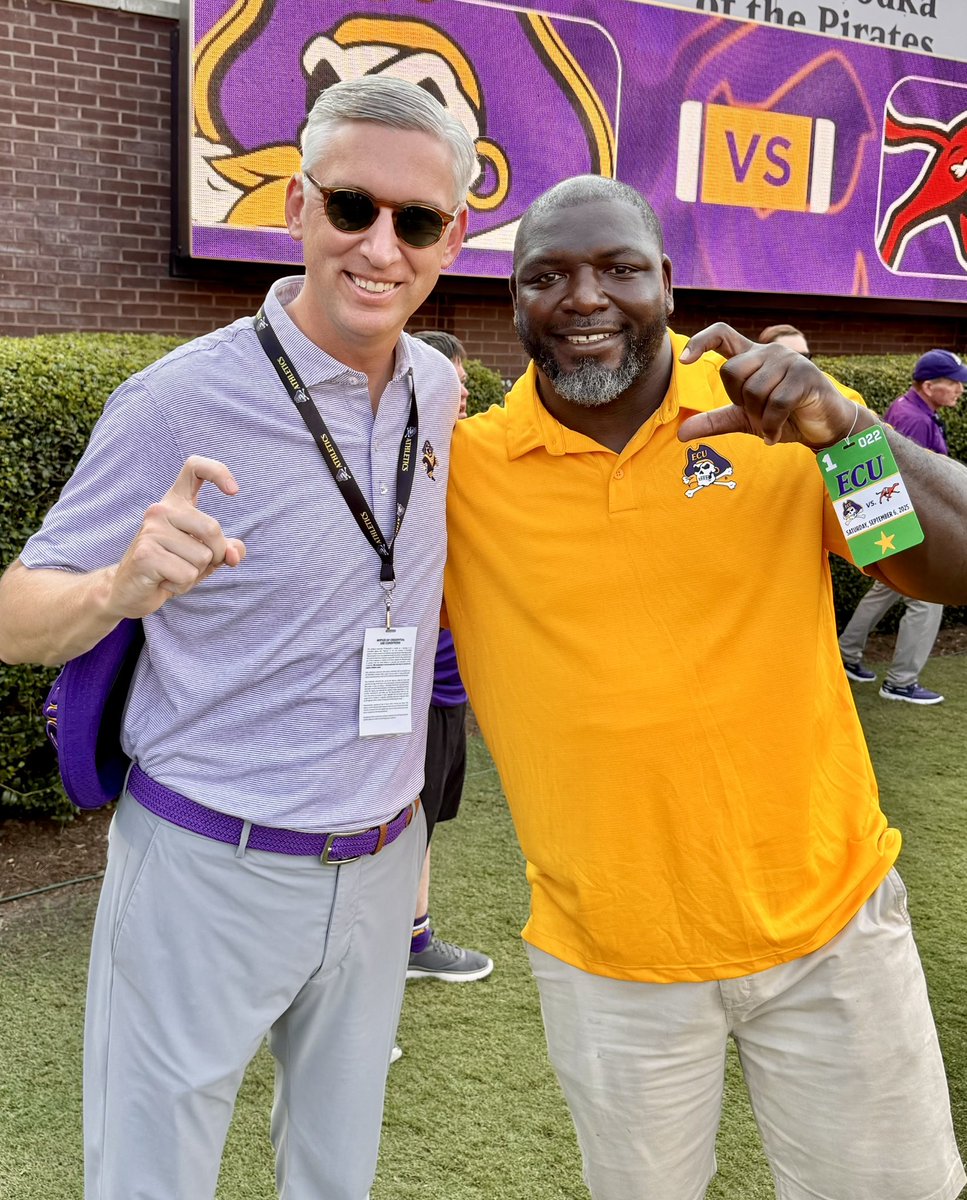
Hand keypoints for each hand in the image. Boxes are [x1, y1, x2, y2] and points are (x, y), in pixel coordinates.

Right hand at [109, 456, 245, 617]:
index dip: (218, 472)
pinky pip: (186, 575)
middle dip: (216, 555)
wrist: (130, 591)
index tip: (234, 491)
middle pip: (212, 529)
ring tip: (173, 572)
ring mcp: (150, 530)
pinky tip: (164, 581)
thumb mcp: (205, 557)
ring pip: (202, 558)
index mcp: (175, 503)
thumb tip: (234, 554)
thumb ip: (226, 550)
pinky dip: (182, 586)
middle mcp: (161, 510)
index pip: (194, 468)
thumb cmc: (172, 568)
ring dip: (195, 574)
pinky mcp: (145, 554)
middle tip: (195, 565)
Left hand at [677, 323, 872, 449]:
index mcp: (752, 357)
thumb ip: (714, 422)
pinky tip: (775, 434)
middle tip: (756, 414)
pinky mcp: (806, 376)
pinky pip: (776, 404)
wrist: (822, 428)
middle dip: (739, 401)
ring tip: (770, 424)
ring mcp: (790, 361)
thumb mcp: (744, 420)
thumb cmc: (784, 418)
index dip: (701, 342)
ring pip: (753, 390)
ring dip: (759, 418)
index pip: (722, 334)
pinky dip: (772, 425)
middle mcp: (769, 353)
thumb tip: (681, 434)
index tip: (684, 360)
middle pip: (731, 371)